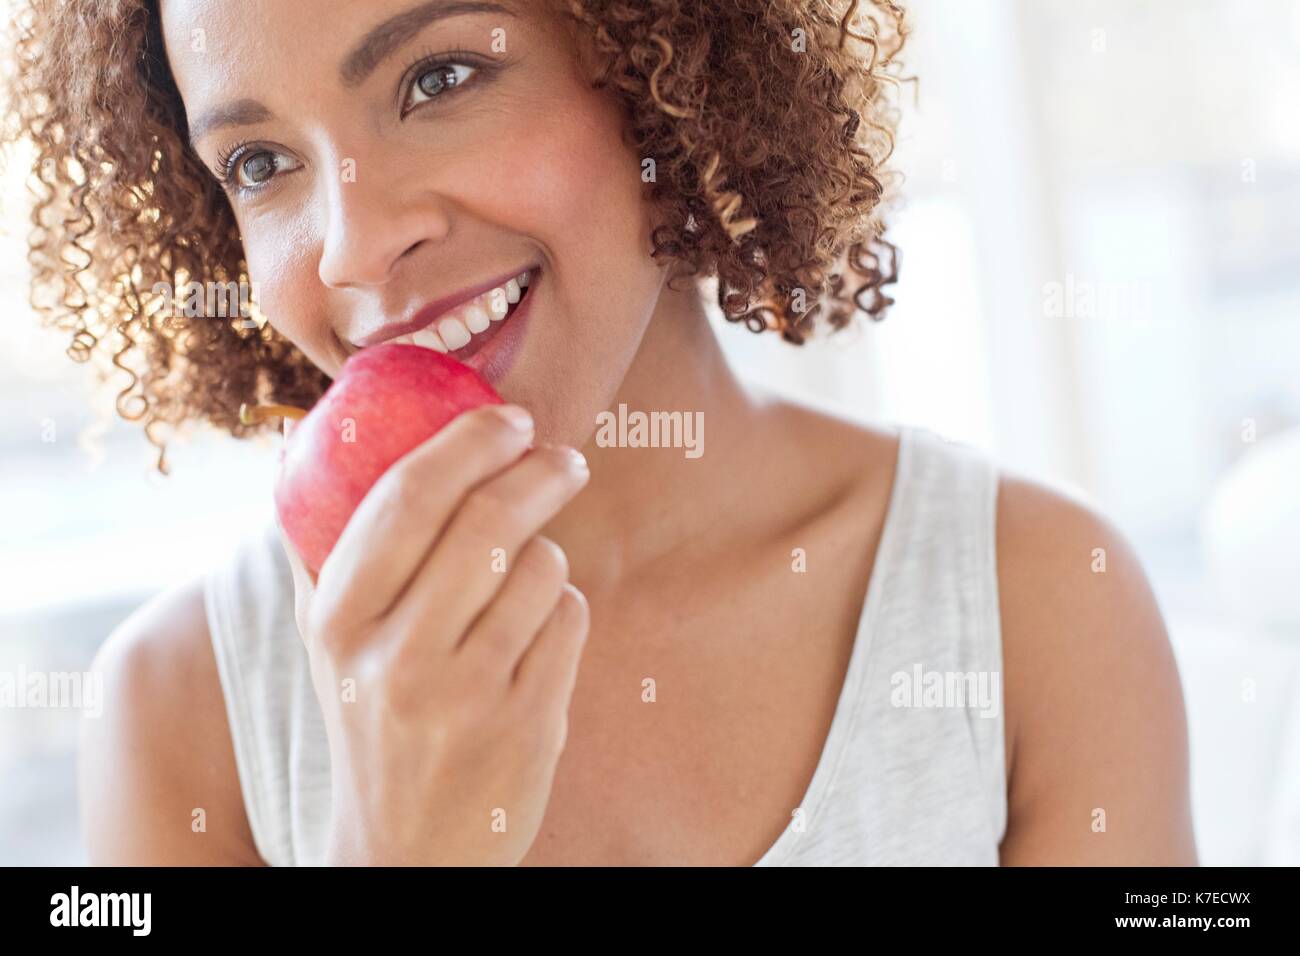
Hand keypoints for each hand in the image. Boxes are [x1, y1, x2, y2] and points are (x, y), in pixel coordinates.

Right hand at [277, 404, 589, 864]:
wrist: (405, 852)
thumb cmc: (375, 722)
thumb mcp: (332, 646)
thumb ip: (333, 553)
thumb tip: (325, 441)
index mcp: (338, 620)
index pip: (406, 498)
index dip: (468, 443)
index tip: (509, 418)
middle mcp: (396, 655)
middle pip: (490, 521)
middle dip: (539, 473)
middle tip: (562, 459)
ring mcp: (466, 693)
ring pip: (542, 567)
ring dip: (547, 559)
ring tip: (525, 586)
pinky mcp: (527, 723)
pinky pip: (571, 619)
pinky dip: (563, 613)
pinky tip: (535, 641)